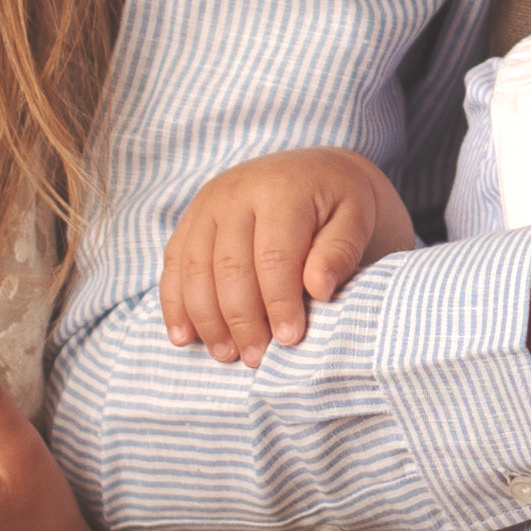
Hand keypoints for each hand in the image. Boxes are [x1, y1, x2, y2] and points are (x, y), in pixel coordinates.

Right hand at [161, 149, 416, 363]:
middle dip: (240, 319)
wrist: (315, 172)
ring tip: (226, 355)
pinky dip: (175, 303)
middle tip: (255, 358)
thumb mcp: (357, 219)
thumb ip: (340, 252)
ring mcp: (208, 203)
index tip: (290, 340)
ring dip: (206, 318)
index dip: (278, 302)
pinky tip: (184, 337)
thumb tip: (318, 289)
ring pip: (194, 268)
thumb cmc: (340, 206)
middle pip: (228, 266)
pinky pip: (174, 263)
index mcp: (281, 189)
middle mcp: (236, 190)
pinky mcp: (191, 217)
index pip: (273, 256)